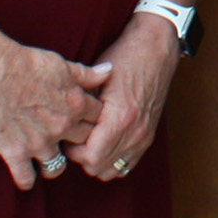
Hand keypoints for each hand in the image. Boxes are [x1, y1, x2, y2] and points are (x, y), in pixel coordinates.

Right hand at [0, 41, 110, 189]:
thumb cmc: (26, 63)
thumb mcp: (63, 64)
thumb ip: (86, 74)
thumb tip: (109, 69)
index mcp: (76, 104)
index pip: (99, 120)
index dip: (95, 122)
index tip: (89, 124)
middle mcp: (62, 126)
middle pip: (83, 144)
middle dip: (80, 145)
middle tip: (73, 146)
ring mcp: (39, 142)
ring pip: (57, 166)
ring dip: (55, 166)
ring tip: (49, 163)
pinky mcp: (15, 152)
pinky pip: (25, 177)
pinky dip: (26, 180)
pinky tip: (26, 179)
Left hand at [66, 12, 183, 182]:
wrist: (156, 47)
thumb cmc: (125, 57)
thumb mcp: (96, 79)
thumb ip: (81, 108)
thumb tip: (61, 125)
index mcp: (120, 118)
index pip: (90, 156)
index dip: (73, 150)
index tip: (69, 134)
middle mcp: (135, 131)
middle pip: (99, 167)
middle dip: (83, 157)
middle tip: (77, 138)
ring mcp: (144, 135)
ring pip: (113, 170)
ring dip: (98, 161)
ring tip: (90, 141)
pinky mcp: (149, 134)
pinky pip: (128, 164)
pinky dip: (114, 160)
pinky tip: (105, 145)